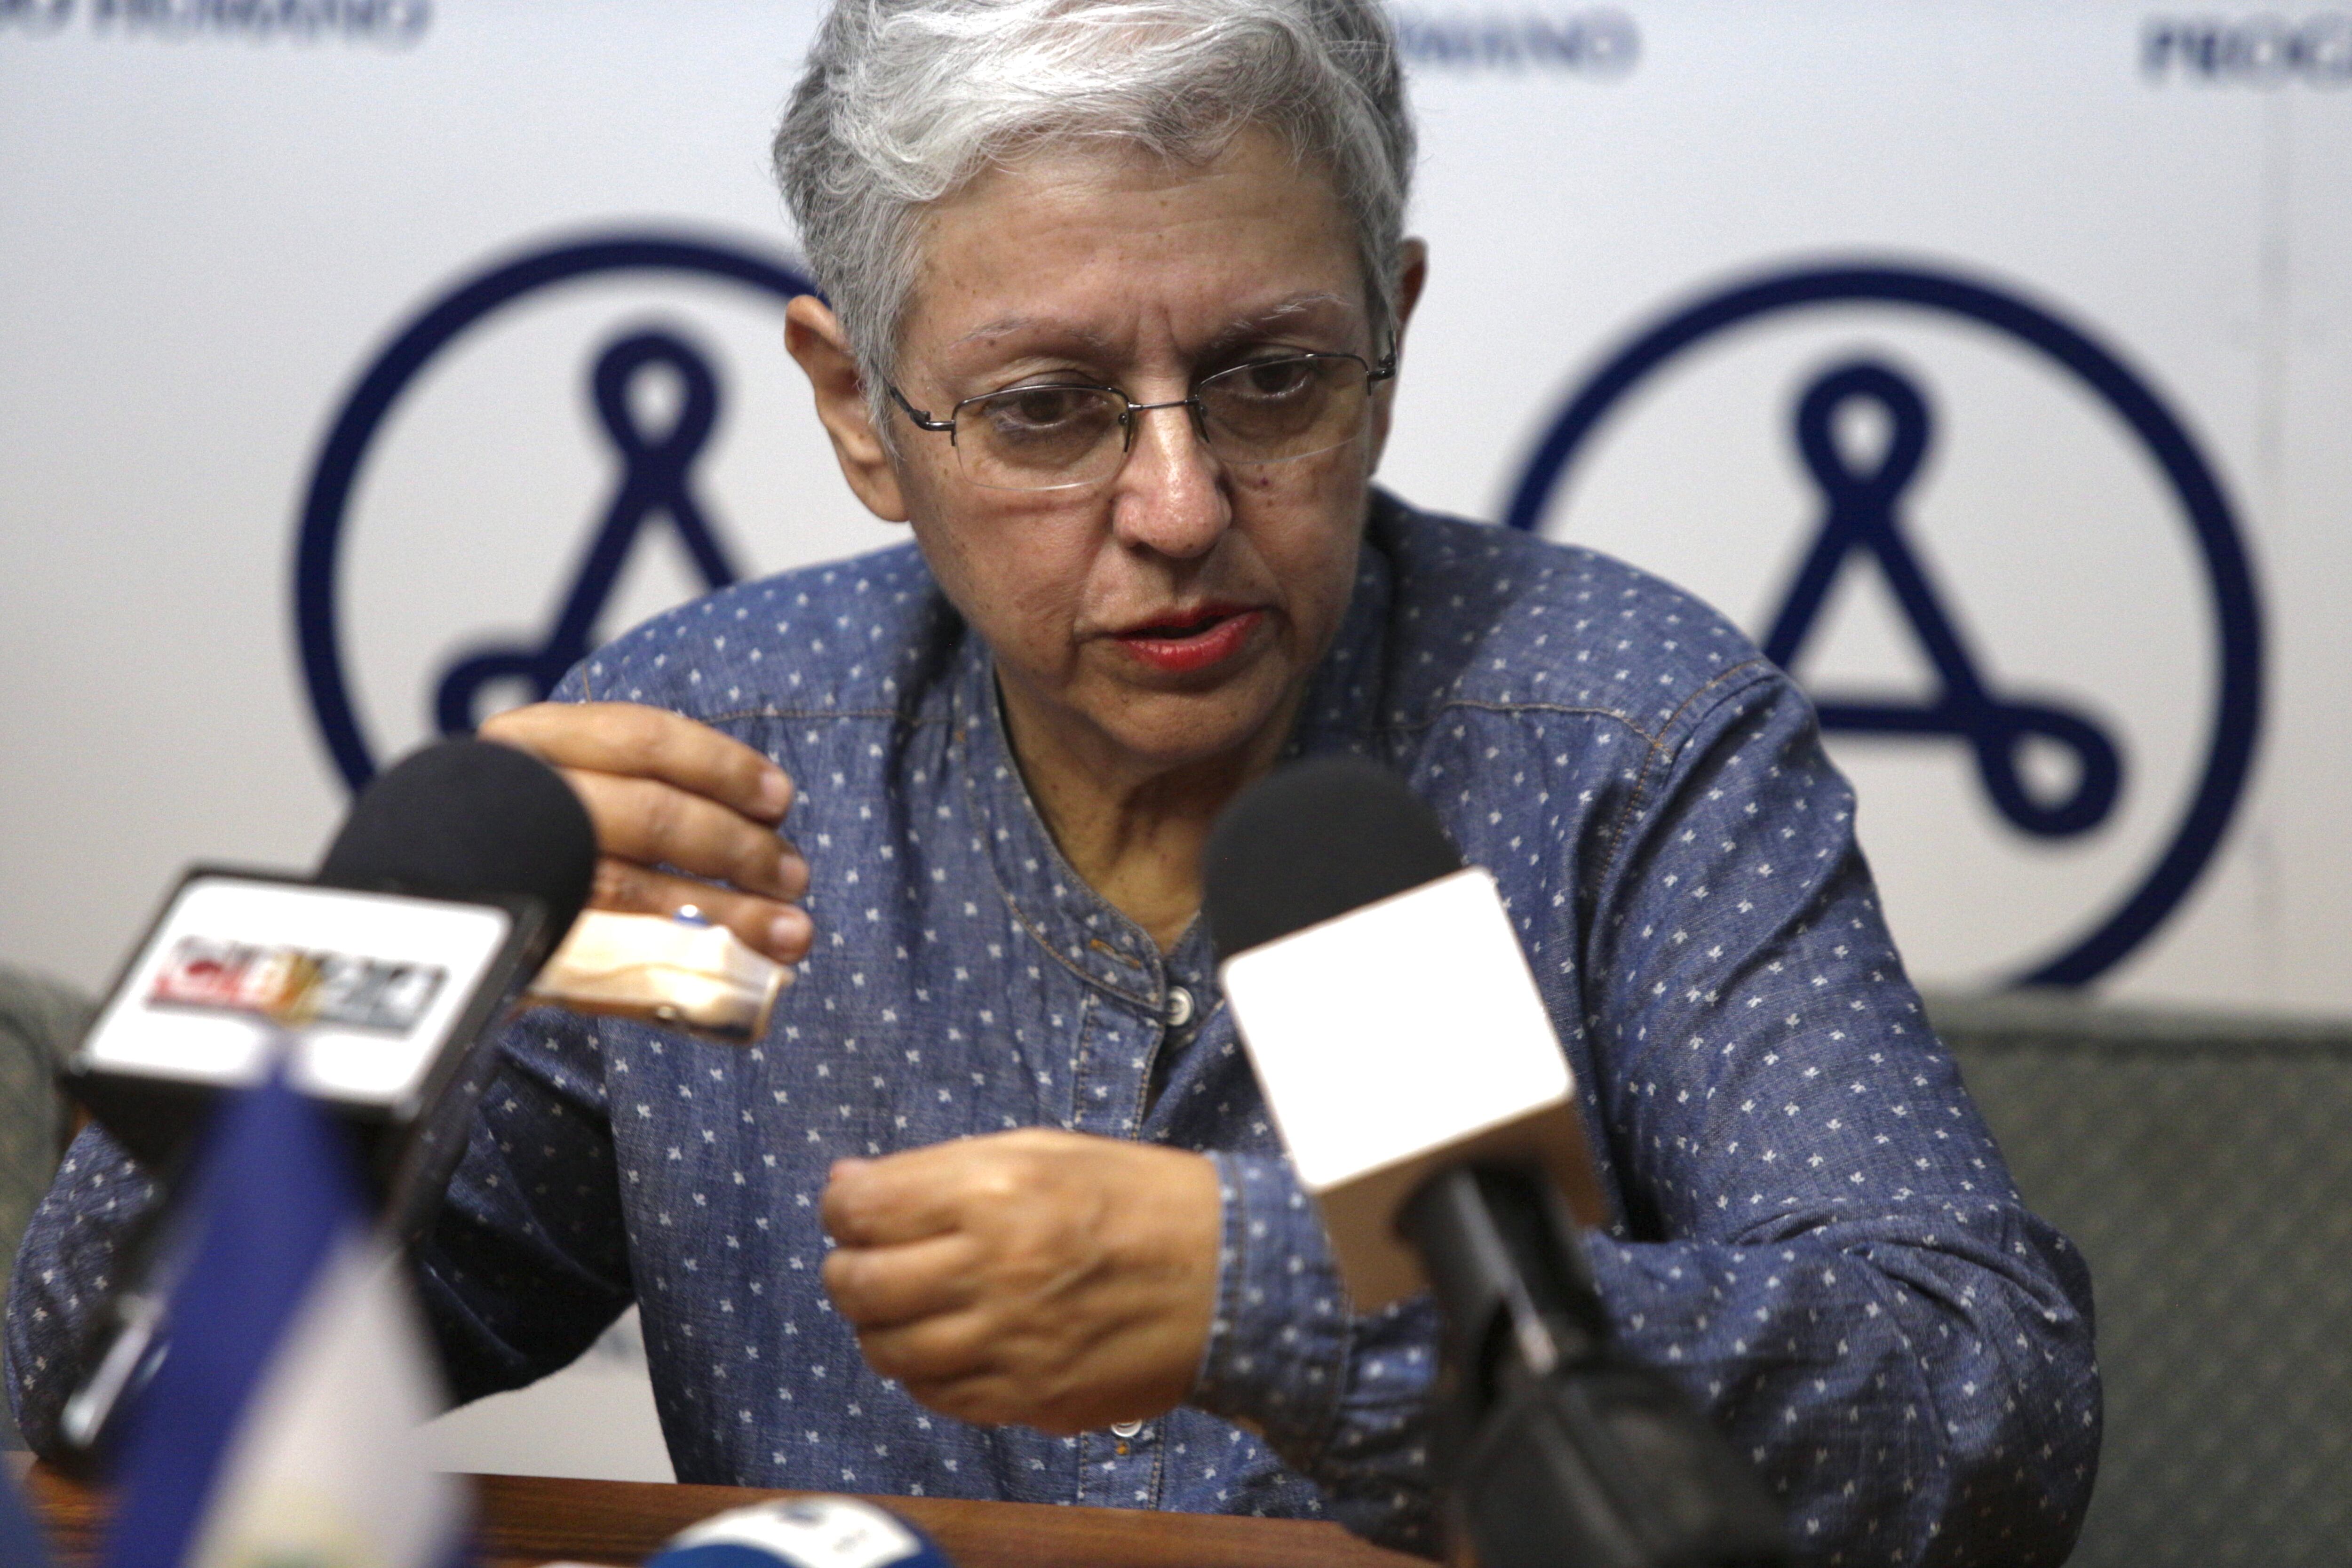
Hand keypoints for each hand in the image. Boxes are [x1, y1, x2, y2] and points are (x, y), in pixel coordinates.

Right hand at [479, 701, 811, 963]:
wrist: (416, 918)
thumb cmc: (515, 840)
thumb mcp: (564, 789)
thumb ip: (637, 788)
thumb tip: (762, 811)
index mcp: (529, 744)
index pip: (642, 738)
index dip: (722, 767)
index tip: (779, 799)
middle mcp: (513, 801)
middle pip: (651, 816)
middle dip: (738, 849)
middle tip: (794, 877)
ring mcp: (510, 875)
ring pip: (637, 891)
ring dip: (730, 916)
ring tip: (791, 934)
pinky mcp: (512, 947)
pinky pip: (615, 964)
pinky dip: (687, 971)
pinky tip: (741, 981)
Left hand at [821, 1129, 1222, 1433]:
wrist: (1230, 1278)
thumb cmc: (1138, 1200)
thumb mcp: (1044, 1151)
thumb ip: (942, 1168)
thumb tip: (849, 1182)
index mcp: (994, 1192)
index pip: (861, 1207)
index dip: (842, 1204)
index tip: (853, 1205)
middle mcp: (992, 1269)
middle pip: (857, 1284)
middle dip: (846, 1269)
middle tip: (865, 1259)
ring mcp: (1009, 1343)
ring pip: (886, 1351)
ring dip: (879, 1326)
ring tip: (909, 1305)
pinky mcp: (1029, 1397)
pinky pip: (937, 1396)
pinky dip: (924, 1372)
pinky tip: (949, 1344)